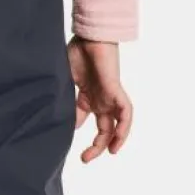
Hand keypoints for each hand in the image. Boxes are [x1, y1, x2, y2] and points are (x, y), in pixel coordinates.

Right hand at [67, 35, 132, 161]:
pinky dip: (124, 128)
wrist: (89, 35)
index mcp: (88, 95)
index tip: (69, 143)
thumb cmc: (77, 51)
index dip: (78, 131)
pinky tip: (117, 141)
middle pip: (103, 127)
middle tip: (85, 159)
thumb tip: (69, 123)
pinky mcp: (116, 91)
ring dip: (113, 140)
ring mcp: (110, 96)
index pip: (85, 118)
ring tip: (107, 154)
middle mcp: (101, 98)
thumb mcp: (68, 81)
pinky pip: (126, 114)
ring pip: (117, 124)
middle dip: (96, 145)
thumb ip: (68, 101)